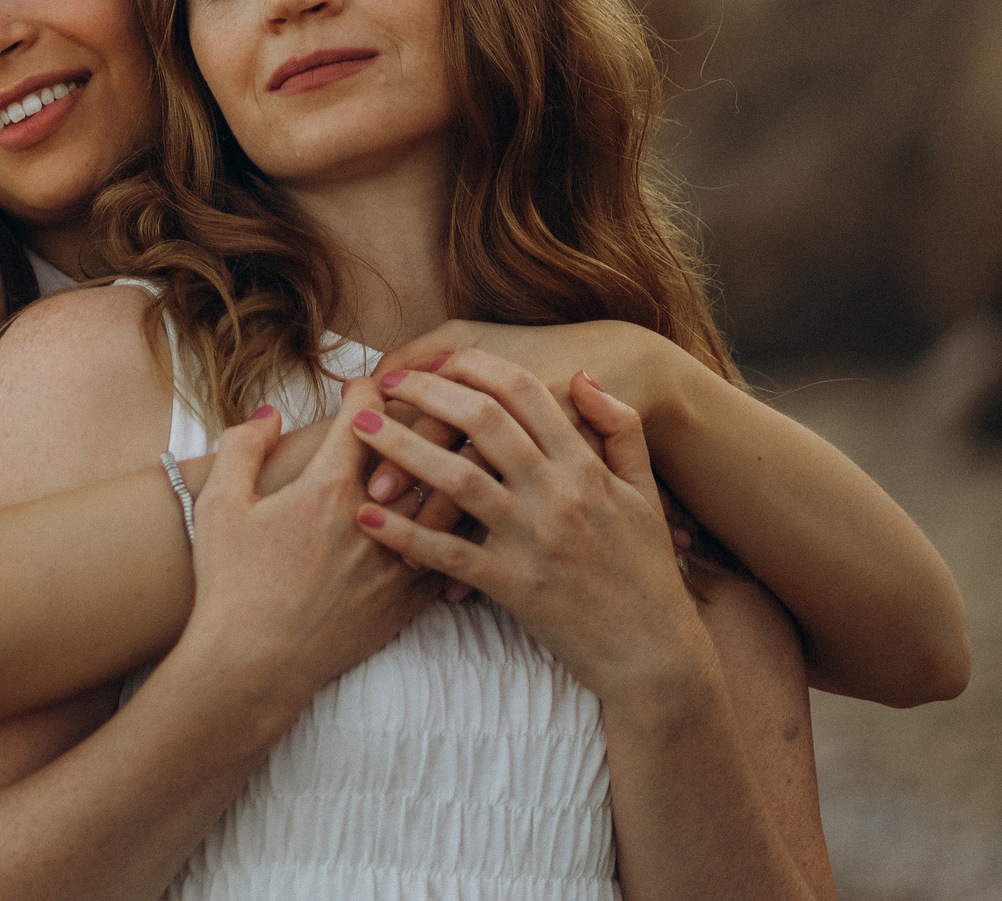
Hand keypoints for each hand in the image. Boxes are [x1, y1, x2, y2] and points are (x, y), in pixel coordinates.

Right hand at [183, 378, 438, 701]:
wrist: (253, 664)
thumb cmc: (230, 583)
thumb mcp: (218, 504)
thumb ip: (243, 447)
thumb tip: (272, 414)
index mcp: (326, 489)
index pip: (365, 415)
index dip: (368, 388)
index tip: (367, 383)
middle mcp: (373, 520)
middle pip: (421, 450)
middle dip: (427, 418)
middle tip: (429, 400)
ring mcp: (397, 563)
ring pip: (449, 501)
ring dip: (453, 469)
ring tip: (457, 451)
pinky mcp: (410, 600)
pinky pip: (453, 553)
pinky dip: (459, 528)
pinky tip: (461, 517)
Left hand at [347, 350, 702, 699]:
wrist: (656, 654)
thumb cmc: (646, 571)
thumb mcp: (645, 493)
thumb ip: (622, 429)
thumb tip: (584, 376)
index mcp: (587, 467)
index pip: (526, 393)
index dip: (475, 367)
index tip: (435, 361)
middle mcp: (560, 495)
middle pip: (483, 423)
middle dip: (426, 394)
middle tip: (382, 383)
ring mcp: (535, 540)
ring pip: (458, 480)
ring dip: (403, 450)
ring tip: (359, 430)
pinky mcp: (515, 586)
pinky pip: (449, 553)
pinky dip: (405, 534)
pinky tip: (367, 516)